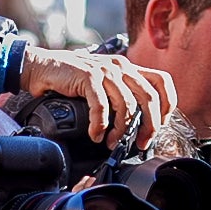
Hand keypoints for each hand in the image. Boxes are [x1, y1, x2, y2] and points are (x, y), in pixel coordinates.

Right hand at [20, 48, 174, 146]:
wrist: (43, 68)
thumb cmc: (73, 80)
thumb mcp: (104, 84)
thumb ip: (121, 95)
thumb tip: (137, 124)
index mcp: (129, 68)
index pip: (162, 81)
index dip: (167, 105)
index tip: (158, 125)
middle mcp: (121, 66)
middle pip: (149, 97)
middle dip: (149, 125)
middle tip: (140, 143)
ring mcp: (105, 70)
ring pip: (127, 105)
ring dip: (121, 130)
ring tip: (112, 142)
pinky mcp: (88, 76)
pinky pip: (101, 106)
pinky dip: (99, 125)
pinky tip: (95, 134)